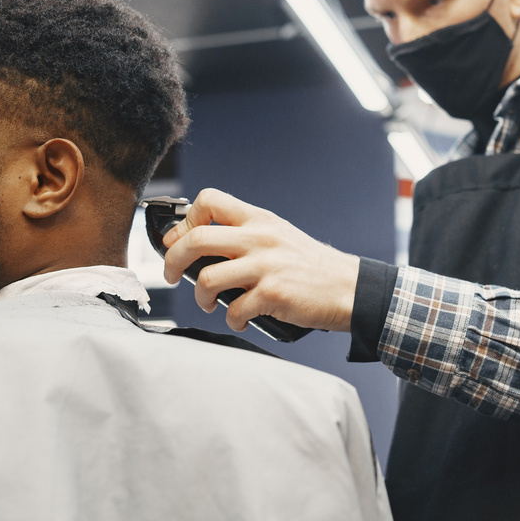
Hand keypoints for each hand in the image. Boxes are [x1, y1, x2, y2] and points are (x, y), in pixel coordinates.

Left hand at [161, 188, 359, 332]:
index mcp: (259, 219)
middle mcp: (260, 237)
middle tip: (171, 275)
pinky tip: (240, 320)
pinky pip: (233, 309)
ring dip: (200, 298)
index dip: (185, 221)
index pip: (209, 200)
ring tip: (209, 303)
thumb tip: (199, 247)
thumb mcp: (278, 236)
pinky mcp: (273, 293)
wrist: (347, 288)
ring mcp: (266, 265)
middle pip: (196, 239)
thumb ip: (245, 235)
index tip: (178, 240)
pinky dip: (231, 320)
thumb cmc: (310, 266)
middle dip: (173, 260)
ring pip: (207, 278)